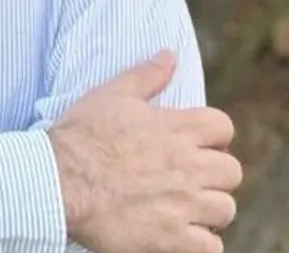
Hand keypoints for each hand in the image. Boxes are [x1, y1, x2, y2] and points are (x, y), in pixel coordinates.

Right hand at [48, 50, 241, 252]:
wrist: (56, 181)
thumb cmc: (81, 136)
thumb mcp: (112, 95)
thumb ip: (147, 75)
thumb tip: (171, 54)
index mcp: (178, 128)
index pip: (223, 128)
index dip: (212, 137)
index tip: (195, 146)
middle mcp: (188, 166)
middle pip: (231, 172)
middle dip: (215, 176)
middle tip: (189, 180)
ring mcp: (182, 205)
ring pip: (225, 210)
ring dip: (209, 211)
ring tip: (186, 211)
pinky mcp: (171, 239)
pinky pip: (210, 248)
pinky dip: (202, 244)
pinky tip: (183, 237)